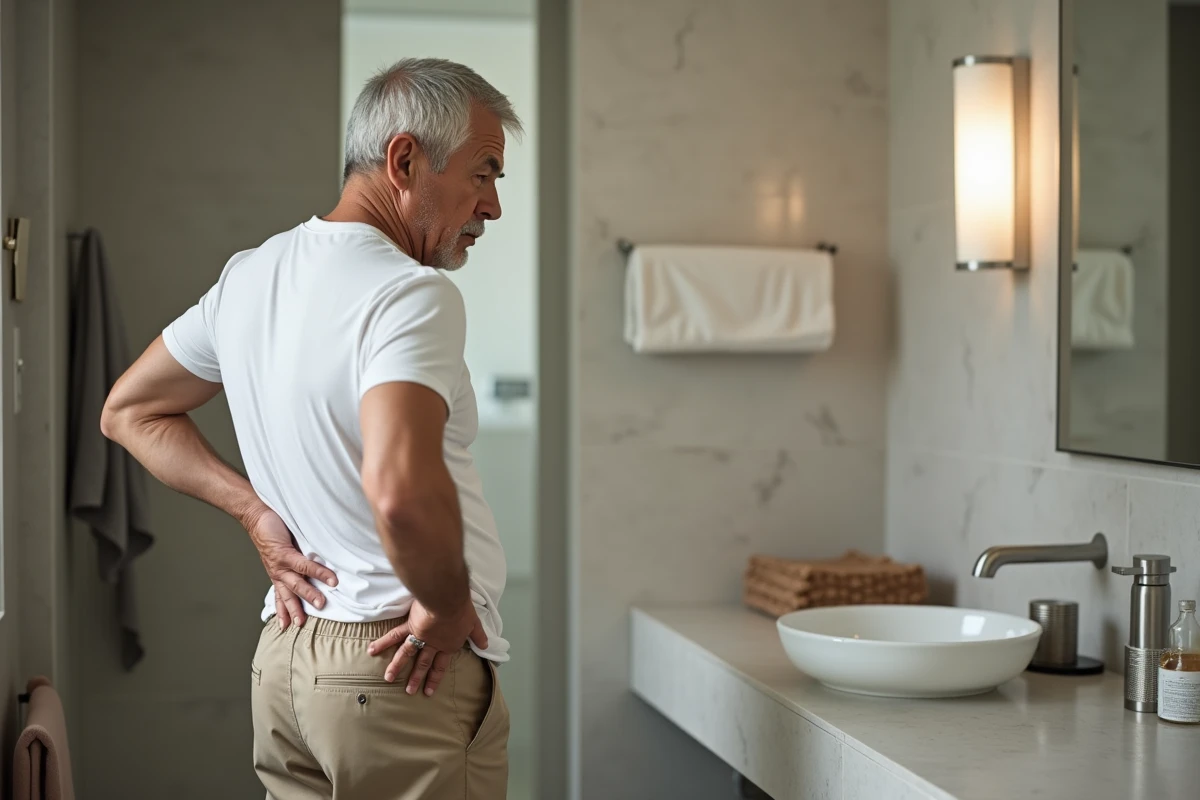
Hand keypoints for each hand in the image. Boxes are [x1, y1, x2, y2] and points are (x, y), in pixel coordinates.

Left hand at [245, 505, 336, 630]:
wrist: (257, 515)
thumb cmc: (272, 530)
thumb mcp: (282, 549)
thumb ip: (295, 558)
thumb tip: (313, 565)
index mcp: (277, 573)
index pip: (280, 596)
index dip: (283, 611)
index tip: (286, 627)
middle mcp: (278, 572)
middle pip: (288, 595)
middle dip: (296, 610)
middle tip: (302, 625)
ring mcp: (280, 564)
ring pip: (297, 584)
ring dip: (310, 595)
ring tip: (323, 604)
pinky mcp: (285, 553)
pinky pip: (305, 566)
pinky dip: (318, 573)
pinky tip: (331, 579)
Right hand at [367, 600, 487, 695]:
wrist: (447, 600)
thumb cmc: (462, 610)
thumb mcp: (474, 623)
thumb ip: (478, 636)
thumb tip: (486, 645)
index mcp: (448, 645)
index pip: (441, 666)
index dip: (435, 678)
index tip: (429, 692)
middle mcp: (432, 645)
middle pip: (423, 664)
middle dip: (416, 679)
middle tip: (408, 691)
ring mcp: (419, 637)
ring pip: (406, 654)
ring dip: (396, 667)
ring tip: (387, 679)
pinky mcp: (409, 626)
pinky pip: (394, 636)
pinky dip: (383, 643)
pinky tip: (372, 650)